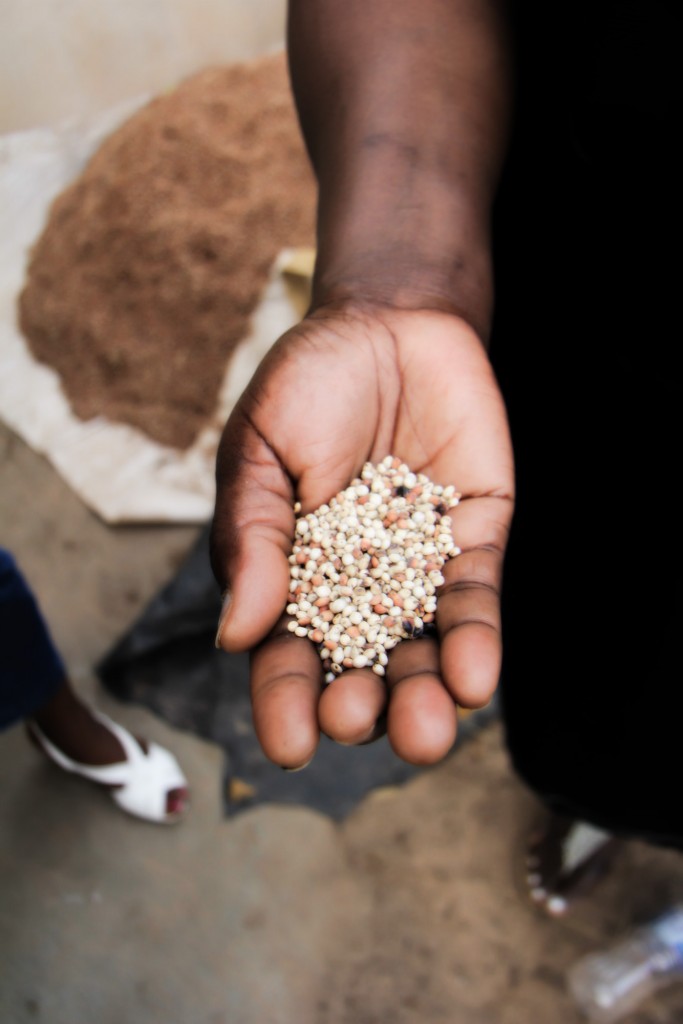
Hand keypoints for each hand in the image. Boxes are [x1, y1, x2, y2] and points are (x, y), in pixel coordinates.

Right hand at [211, 305, 513, 767]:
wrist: (388, 323)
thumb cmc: (308, 387)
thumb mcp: (258, 453)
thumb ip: (251, 538)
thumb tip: (237, 633)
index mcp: (294, 577)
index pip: (288, 654)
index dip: (286, 701)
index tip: (291, 746)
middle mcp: (358, 587)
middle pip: (362, 669)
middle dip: (362, 707)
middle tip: (357, 722)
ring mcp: (419, 569)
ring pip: (424, 650)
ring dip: (425, 697)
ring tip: (424, 735)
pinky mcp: (474, 540)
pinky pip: (475, 600)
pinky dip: (474, 640)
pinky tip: (471, 678)